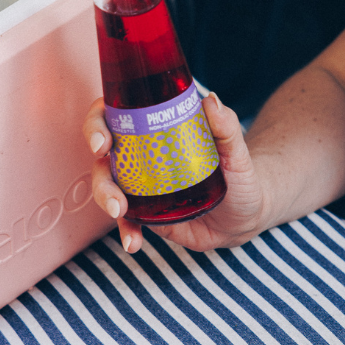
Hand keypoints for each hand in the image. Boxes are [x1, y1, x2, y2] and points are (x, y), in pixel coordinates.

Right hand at [83, 92, 267, 252]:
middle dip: (99, 171)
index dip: (98, 122)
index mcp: (154, 128)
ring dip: (106, 199)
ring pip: (107, 186)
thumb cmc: (241, 173)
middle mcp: (140, 153)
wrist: (246, 214)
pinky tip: (132, 244)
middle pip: (103, 155)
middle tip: (113, 188)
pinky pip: (126, 220)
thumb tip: (211, 101)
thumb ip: (226, 126)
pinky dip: (125, 231)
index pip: (115, 114)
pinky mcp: (145, 212)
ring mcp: (139, 184)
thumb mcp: (237, 150)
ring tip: (120, 213)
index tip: (104, 141)